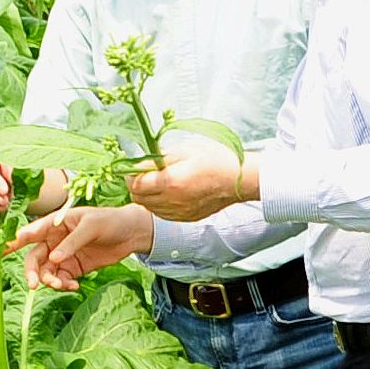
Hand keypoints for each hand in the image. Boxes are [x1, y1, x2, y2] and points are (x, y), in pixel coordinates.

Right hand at [4, 205, 153, 290]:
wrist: (132, 234)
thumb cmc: (109, 221)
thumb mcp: (91, 226)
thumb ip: (72, 242)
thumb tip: (54, 259)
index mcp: (55, 224)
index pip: (31, 232)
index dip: (15, 241)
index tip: (3, 251)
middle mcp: (54, 240)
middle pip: (34, 258)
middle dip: (32, 272)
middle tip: (34, 285)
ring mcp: (63, 255)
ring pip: (46, 272)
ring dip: (50, 281)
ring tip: (63, 285)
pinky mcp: (74, 268)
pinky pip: (61, 279)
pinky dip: (64, 285)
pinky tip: (74, 285)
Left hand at [129, 141, 248, 221]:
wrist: (239, 179)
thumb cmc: (216, 160)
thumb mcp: (185, 150)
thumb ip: (159, 158)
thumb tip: (139, 161)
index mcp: (172, 182)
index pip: (135, 185)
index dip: (130, 175)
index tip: (133, 167)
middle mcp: (173, 201)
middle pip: (138, 199)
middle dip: (136, 186)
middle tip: (143, 173)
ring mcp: (179, 212)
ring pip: (149, 208)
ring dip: (147, 196)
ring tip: (157, 181)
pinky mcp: (186, 218)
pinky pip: (162, 214)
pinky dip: (158, 204)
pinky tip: (168, 192)